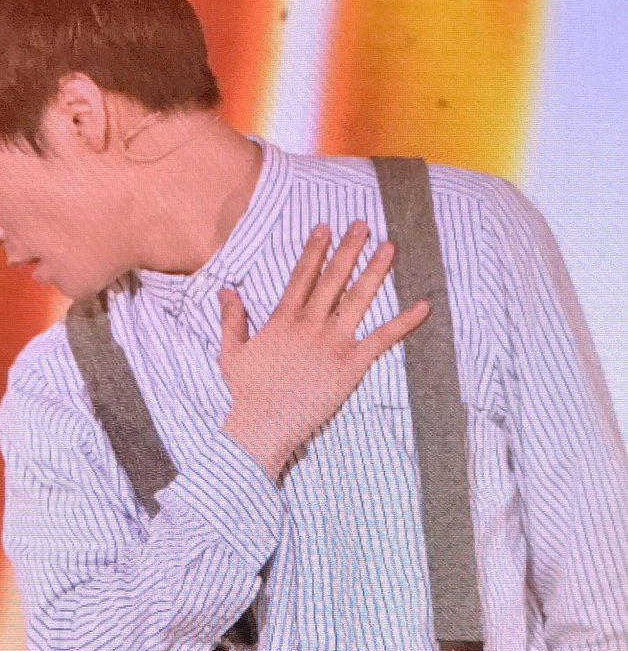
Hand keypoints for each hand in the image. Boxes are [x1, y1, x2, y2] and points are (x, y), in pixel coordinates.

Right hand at [218, 222, 430, 479]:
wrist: (263, 425)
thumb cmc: (246, 394)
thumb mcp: (231, 353)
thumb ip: (232, 319)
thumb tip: (226, 291)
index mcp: (283, 320)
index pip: (302, 276)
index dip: (315, 250)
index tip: (325, 228)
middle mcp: (310, 324)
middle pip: (333, 279)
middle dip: (349, 249)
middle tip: (363, 225)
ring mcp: (332, 342)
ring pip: (358, 299)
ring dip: (375, 271)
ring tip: (390, 247)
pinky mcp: (351, 364)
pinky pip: (382, 339)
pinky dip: (404, 322)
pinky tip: (423, 306)